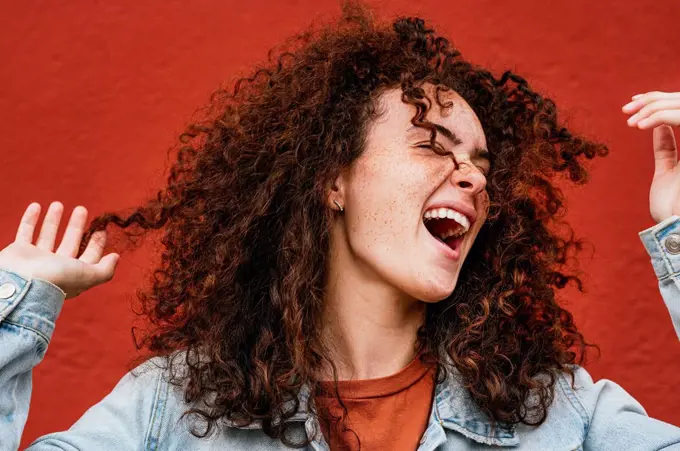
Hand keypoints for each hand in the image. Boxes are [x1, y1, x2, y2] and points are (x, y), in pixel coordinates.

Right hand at [0, 202, 119, 299]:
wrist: (21, 283)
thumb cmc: (57, 279)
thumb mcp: (88, 274)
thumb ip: (105, 269)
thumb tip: (116, 257)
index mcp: (73, 274)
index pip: (88, 257)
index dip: (96, 243)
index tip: (101, 228)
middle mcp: (55, 267)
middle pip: (69, 242)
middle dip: (76, 226)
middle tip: (82, 209)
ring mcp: (37, 259)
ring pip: (47, 235)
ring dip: (53, 220)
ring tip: (59, 204)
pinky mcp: (19, 251)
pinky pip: (25, 232)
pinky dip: (30, 219)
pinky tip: (36, 205)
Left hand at [622, 91, 679, 222]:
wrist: (677, 229)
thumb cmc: (671, 207)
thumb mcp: (668, 171)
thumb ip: (667, 148)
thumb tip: (659, 126)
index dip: (661, 101)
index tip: (635, 102)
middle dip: (653, 100)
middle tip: (627, 106)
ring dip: (654, 108)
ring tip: (631, 119)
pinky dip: (661, 117)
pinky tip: (641, 126)